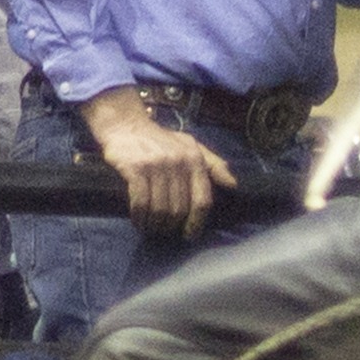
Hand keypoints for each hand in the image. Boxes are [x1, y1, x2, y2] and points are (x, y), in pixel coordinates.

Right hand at [84, 93, 227, 237]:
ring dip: (154, 224)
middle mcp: (178, 162)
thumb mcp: (191, 146)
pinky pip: (141, 202)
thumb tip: (233, 184)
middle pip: (180, 209)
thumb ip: (213, 165)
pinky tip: (138, 220)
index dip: (197, 222)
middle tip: (163, 230)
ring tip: (150, 227)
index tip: (190, 235)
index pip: (203, 200)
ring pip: (160, 209)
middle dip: (171, 226)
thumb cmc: (160, 140)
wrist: (125, 124)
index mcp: (195, 160)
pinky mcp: (135, 168)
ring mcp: (156, 165)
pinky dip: (139, 217)